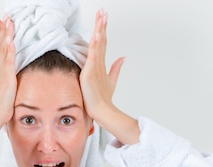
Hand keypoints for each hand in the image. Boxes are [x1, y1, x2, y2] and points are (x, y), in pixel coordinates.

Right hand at [80, 9, 139, 144]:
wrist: (101, 109)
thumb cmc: (102, 97)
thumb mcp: (112, 80)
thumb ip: (116, 68)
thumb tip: (123, 57)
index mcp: (99, 64)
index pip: (101, 42)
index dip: (103, 29)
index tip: (103, 17)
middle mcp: (94, 63)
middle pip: (98, 40)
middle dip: (100, 25)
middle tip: (101, 11)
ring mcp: (91, 67)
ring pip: (96, 44)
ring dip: (98, 30)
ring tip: (100, 17)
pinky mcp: (89, 73)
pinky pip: (92, 56)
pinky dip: (94, 46)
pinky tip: (95, 36)